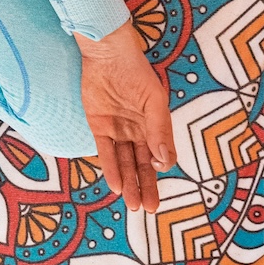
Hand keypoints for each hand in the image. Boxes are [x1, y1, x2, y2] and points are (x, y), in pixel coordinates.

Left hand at [74, 19, 176, 213]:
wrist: (107, 55)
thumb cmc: (136, 73)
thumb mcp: (154, 101)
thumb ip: (159, 130)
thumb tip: (164, 161)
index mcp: (155, 124)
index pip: (160, 154)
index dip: (160, 167)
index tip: (158, 174)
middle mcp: (137, 130)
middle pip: (142, 164)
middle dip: (146, 187)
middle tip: (149, 209)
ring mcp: (118, 129)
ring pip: (125, 162)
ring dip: (129, 183)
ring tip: (134, 204)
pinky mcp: (98, 125)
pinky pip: (105, 151)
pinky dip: (110, 169)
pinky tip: (116, 186)